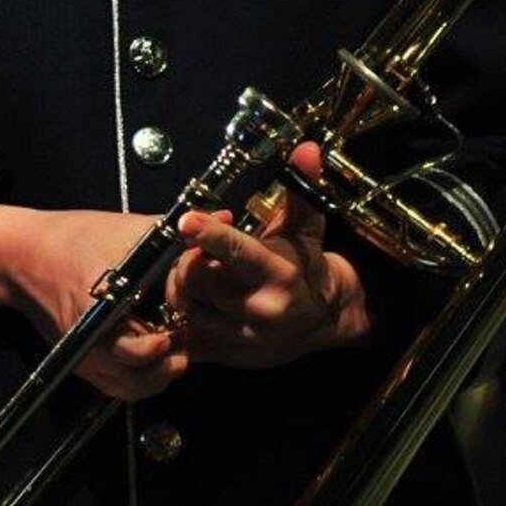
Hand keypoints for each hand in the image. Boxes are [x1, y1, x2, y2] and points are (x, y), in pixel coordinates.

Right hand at [0, 204, 189, 402]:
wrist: (24, 255)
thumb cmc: (78, 238)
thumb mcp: (132, 230)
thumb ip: (181, 234)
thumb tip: (226, 219)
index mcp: (108, 304)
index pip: (148, 341)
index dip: (173, 337)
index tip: (186, 325)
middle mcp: (94, 337)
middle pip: (140, 371)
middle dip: (168, 359)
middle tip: (184, 340)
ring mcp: (85, 354)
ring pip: (130, 386)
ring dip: (157, 375)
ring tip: (173, 351)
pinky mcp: (80, 363)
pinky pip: (115, 388)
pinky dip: (138, 381)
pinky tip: (152, 359)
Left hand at [166, 143, 370, 367]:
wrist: (326, 319)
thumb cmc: (307, 263)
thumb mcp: (306, 226)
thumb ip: (301, 188)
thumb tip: (307, 148)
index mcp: (278, 273)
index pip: (237, 252)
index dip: (208, 235)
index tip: (186, 219)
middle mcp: (261, 309)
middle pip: (199, 279)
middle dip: (189, 259)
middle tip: (194, 251)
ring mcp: (243, 338)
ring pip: (188, 307)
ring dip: (183, 287)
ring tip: (195, 274)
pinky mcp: (229, 357)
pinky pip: (187, 340)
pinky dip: (179, 321)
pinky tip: (189, 303)